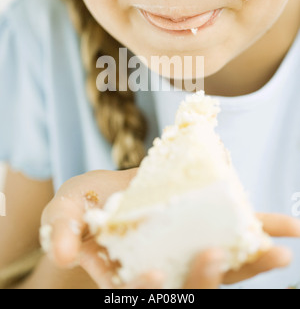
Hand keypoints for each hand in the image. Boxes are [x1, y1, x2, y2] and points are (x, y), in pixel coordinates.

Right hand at [41, 170, 299, 288]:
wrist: (102, 191)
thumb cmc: (79, 208)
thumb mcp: (62, 214)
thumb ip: (60, 231)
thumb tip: (62, 253)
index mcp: (125, 274)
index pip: (141, 292)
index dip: (148, 289)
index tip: (153, 274)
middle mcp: (161, 270)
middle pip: (189, 286)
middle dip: (207, 277)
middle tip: (218, 255)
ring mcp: (184, 253)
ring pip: (220, 268)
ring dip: (249, 262)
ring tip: (279, 249)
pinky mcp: (199, 231)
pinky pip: (230, 238)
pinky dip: (254, 234)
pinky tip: (282, 227)